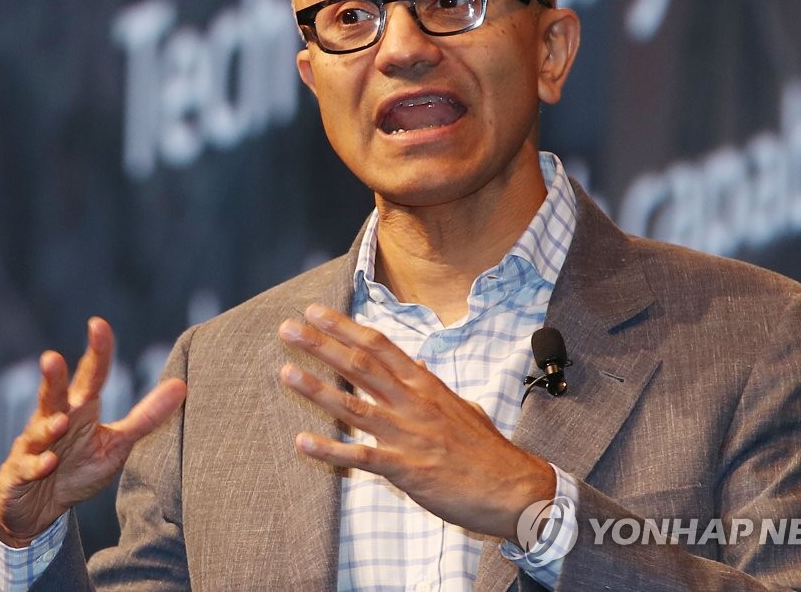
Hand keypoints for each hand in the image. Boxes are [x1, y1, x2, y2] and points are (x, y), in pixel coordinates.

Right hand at [0, 317, 186, 546]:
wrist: (37, 509)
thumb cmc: (77, 469)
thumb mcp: (116, 444)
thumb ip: (146, 417)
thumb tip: (181, 386)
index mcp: (79, 409)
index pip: (90, 376)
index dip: (96, 352)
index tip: (98, 324)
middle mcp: (53, 421)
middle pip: (53, 395)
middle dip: (52, 378)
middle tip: (52, 358)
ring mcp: (32, 448)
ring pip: (37, 432)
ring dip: (48, 426)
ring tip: (62, 421)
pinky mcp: (17, 475)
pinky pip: (26, 468)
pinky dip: (37, 466)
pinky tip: (48, 463)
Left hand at [278, 303, 554, 541]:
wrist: (516, 489)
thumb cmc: (488, 452)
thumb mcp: (463, 408)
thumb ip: (435, 389)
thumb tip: (420, 370)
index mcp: (426, 385)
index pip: (379, 346)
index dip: (344, 327)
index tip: (316, 311)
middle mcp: (413, 403)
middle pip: (360, 366)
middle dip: (321, 345)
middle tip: (288, 328)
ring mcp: (408, 435)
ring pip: (354, 406)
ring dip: (317, 388)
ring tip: (285, 371)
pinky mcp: (406, 469)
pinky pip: (361, 457)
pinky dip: (330, 450)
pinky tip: (303, 442)